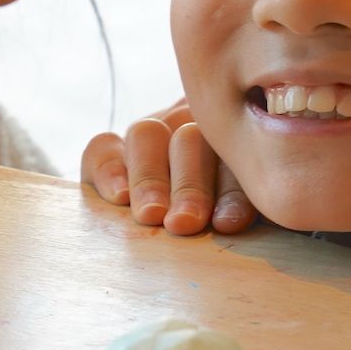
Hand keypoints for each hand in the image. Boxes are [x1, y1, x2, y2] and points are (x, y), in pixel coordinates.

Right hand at [79, 101, 255, 235]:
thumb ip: (247, 204)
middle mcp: (190, 125)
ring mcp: (150, 133)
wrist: (168, 203)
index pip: (234, 159)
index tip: (226, 224)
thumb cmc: (223, 208)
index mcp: (233, 136)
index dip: (231, 193)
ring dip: (150, 180)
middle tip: (185, 222)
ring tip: (151, 215)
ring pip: (147, 136)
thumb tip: (236, 225)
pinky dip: (109, 170)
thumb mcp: (244, 200)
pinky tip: (118, 197)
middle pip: (190, 140)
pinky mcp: (112, 149)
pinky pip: (103, 147)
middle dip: (189, 186)